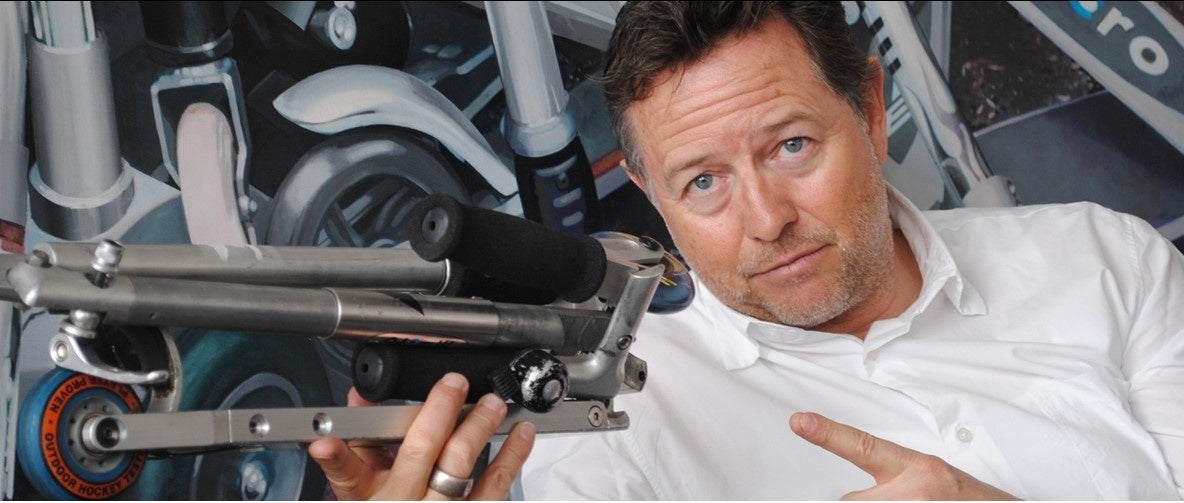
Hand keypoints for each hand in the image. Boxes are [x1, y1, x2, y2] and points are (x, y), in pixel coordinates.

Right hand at [308, 372, 535, 499]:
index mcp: (370, 497)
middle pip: (419, 453)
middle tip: (454, 384)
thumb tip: (358, 402)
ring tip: (492, 404)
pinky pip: (496, 487)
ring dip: (478, 429)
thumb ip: (357, 446)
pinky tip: (521, 434)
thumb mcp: (363, 490)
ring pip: (461, 467)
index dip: (336, 454)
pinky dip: (512, 457)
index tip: (325, 439)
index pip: (347, 472)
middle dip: (438, 412)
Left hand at [789, 412, 1016, 499]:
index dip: (829, 434)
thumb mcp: (934, 479)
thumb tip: (867, 490)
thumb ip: (898, 477)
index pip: (863, 446)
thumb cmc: (970, 500)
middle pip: (853, 500)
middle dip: (865, 502)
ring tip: (911, 498)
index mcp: (918, 469)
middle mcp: (912, 493)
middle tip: (898, 496)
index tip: (800, 422)